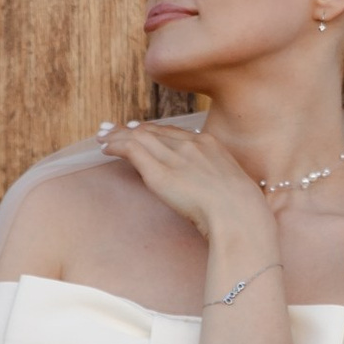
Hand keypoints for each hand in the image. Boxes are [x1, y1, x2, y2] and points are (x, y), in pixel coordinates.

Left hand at [100, 117, 267, 249]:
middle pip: (154, 130)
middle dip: (131, 129)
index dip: (153, 131)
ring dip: (118, 136)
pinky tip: (105, 148)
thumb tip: (206, 190)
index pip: (173, 132)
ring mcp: (175, 156)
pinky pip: (132, 149)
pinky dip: (116, 146)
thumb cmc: (240, 210)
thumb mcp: (231, 186)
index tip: (140, 131)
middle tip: (111, 129)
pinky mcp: (160, 171)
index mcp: (209, 144)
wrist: (239, 215)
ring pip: (139, 136)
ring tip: (102, 138)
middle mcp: (190, 144)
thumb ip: (215, 180)